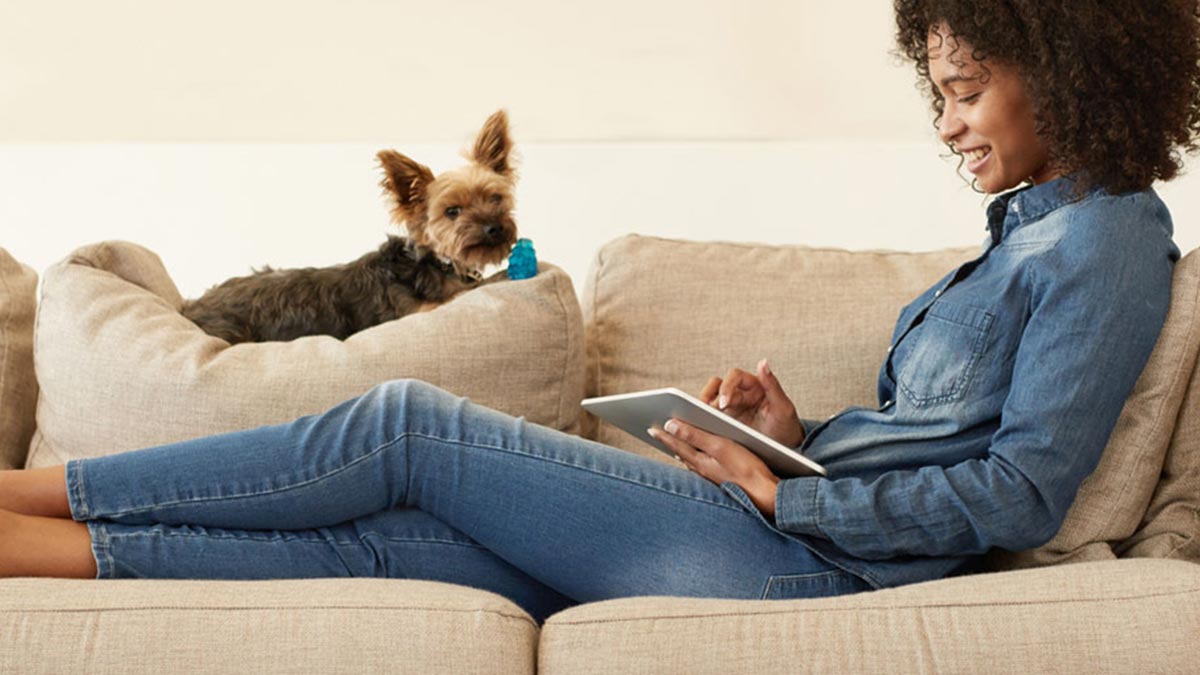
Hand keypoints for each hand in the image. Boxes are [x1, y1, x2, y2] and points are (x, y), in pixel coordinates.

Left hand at [649, 419, 779, 519]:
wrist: (764, 493)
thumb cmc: (745, 468)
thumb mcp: (719, 446)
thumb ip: (694, 435)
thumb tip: (670, 425)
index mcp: (698, 461)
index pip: (676, 444)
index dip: (663, 434)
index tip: (650, 428)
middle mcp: (701, 469)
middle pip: (681, 452)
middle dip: (669, 441)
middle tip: (656, 433)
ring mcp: (711, 475)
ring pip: (691, 459)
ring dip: (681, 449)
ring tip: (672, 443)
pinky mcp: (721, 477)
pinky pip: (702, 465)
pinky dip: (695, 457)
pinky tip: (696, 457)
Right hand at [700, 359, 803, 448]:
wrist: (786, 448)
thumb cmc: (786, 427)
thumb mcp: (784, 408)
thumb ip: (773, 385)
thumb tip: (763, 363)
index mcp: (755, 386)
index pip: (735, 377)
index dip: (727, 387)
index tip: (724, 403)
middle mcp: (741, 393)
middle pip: (717, 386)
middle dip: (709, 397)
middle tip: (707, 412)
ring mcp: (731, 408)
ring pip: (710, 399)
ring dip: (703, 406)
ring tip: (698, 419)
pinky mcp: (725, 421)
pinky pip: (709, 416)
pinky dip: (703, 419)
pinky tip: (700, 427)